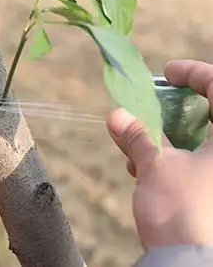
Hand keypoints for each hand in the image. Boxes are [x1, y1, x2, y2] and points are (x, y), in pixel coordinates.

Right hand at [107, 59, 212, 249]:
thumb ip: (138, 137)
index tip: (167, 74)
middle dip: (176, 111)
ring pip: (204, 143)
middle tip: (150, 109)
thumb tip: (117, 115)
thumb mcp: (155, 166)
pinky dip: (176, 159)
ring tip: (138, 148)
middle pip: (211, 117)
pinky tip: (145, 170)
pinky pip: (201, 165)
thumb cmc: (183, 210)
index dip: (194, 74)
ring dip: (171, 138)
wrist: (191, 263)